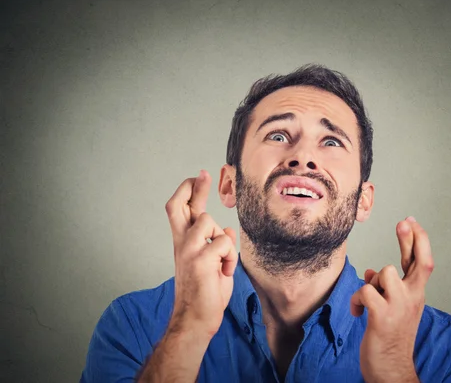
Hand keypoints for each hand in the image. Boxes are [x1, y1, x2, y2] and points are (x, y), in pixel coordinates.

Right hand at [165, 170, 237, 337]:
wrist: (196, 318)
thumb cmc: (205, 291)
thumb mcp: (213, 262)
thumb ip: (215, 243)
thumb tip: (225, 229)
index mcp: (183, 243)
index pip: (179, 210)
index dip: (188, 191)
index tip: (198, 176)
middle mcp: (182, 243)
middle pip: (179, 206)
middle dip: (193, 187)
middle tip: (204, 173)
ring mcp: (189, 250)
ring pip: (209, 222)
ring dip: (222, 239)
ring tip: (221, 262)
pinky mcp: (200, 260)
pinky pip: (223, 243)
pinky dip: (229, 258)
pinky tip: (223, 272)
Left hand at [350, 216, 433, 382]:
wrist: (392, 370)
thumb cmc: (390, 337)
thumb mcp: (393, 309)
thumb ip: (386, 288)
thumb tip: (371, 273)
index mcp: (416, 295)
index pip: (423, 263)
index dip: (419, 241)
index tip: (411, 222)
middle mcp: (412, 298)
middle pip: (417, 262)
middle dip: (410, 239)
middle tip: (402, 222)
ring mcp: (399, 307)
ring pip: (383, 273)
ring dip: (370, 282)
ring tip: (366, 302)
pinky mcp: (382, 317)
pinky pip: (365, 291)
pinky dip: (356, 300)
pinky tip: (357, 314)